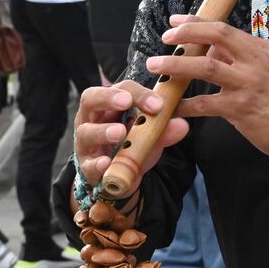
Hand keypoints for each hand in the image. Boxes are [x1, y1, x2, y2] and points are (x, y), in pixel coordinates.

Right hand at [73, 81, 188, 188]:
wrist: (117, 178)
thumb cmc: (130, 147)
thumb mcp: (149, 136)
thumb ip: (163, 130)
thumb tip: (182, 125)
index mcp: (109, 105)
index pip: (121, 89)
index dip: (138, 93)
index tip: (158, 104)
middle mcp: (92, 119)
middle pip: (90, 99)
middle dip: (107, 98)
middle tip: (126, 101)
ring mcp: (85, 143)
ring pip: (86, 132)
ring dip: (103, 131)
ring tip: (119, 132)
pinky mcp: (86, 167)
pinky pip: (88, 164)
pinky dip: (97, 164)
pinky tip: (106, 162)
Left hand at [147, 15, 268, 163]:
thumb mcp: (268, 69)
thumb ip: (239, 57)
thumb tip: (209, 50)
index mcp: (260, 49)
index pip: (224, 28)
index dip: (196, 23)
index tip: (175, 21)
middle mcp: (255, 62)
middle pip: (216, 37)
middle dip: (185, 34)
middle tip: (164, 38)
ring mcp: (248, 85)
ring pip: (205, 68)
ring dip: (176, 65)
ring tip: (155, 66)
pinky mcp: (240, 109)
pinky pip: (204, 104)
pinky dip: (183, 105)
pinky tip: (169, 107)